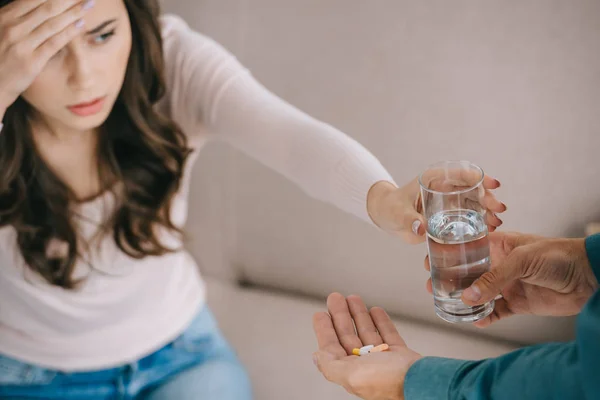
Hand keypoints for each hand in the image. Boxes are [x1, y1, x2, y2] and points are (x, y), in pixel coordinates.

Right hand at [0, 0, 92, 111]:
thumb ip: (18, 16)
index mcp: (5, 16)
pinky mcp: (32, 61)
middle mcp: (13, 27)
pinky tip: (81, 24)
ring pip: (53, 23)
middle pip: (47, 7)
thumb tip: (39, 4)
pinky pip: (54, 42)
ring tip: (88, 4)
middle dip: (69, 0)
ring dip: (74, 12)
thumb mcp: (1, 28)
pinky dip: (69, 32)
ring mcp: (22, 44)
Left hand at [312, 293, 420, 399]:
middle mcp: (366, 366)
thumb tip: (316, 357)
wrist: (422, 382)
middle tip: (335, 297)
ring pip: (367, 333)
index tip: (320, 314)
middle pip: (348, 336)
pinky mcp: (400, 355)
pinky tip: (375, 310)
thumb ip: (331, 365)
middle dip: (341, 316)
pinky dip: (381, 321)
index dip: (324, 330)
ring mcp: (384, 360)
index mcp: (352, 372)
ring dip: (359, 315)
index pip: (332, 347)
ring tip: (353, 298)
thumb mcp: (352, 374)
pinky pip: (388, 334)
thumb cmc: (388, 382)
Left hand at [367, 175, 504, 244]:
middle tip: (499, 209)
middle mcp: (444, 188)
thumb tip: (422, 229)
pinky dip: (479, 221)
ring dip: (487, 211)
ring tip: (497, 222)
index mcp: (433, 179)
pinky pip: (467, 216)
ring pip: (473, 203)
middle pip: (471, 189)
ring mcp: (448, 202)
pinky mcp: (448, 215)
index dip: (478, 178)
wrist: (386, 217)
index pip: (459, 173)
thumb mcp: (398, 214)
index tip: (492, 185)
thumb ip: (409, 221)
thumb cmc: (390, 209)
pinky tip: (489, 229)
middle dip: (487, 197)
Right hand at [424, 232, 598, 326]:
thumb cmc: (558, 255)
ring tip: (449, 306)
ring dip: (465, 300)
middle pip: (468, 273)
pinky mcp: (518, 304)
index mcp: (498, 245)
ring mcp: (508, 285)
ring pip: (479, 294)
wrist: (588, 277)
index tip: (430, 259)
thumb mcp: (521, 259)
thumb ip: (494, 277)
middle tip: (433, 286)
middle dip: (450, 280)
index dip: (448, 253)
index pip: (467, 248)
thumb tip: (469, 295)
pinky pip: (496, 312)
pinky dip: (485, 318)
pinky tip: (476, 320)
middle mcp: (500, 265)